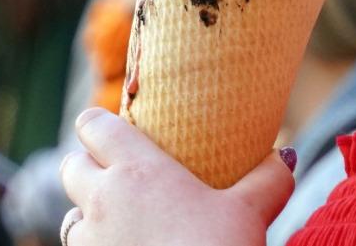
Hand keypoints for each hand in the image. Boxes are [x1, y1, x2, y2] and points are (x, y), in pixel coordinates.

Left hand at [59, 108, 293, 245]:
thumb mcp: (249, 212)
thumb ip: (268, 179)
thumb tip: (285, 157)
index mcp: (137, 170)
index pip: (94, 126)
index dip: (99, 123)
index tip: (114, 126)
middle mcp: (102, 201)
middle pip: (71, 166)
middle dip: (87, 164)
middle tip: (117, 170)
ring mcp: (90, 242)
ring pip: (71, 215)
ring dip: (89, 212)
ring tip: (121, 219)